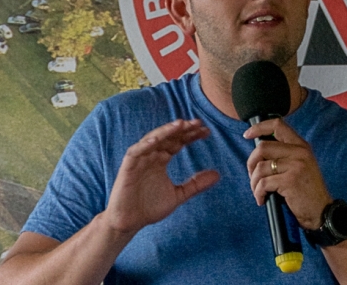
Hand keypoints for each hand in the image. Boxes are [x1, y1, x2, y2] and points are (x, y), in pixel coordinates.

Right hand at [106, 119, 219, 234]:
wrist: (129, 222)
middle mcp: (151, 156)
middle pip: (168, 137)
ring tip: (180, 124)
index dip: (191, 136)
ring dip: (166, 131)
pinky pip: (135, 152)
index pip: (178, 142)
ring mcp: (139, 160)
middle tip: (198, 123)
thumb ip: (196, 184)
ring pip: (153, 139)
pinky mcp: (128, 167)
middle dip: (182, 130)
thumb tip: (218, 174)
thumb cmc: (150, 207)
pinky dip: (145, 144)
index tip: (206, 131)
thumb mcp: (178, 195)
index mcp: (161, 159)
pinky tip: (156, 139)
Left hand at [244, 118, 331, 229]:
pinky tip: (262, 199)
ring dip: (254, 182)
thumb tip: (258, 150)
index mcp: (301, 146)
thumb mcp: (301, 165)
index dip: (259, 128)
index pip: (278, 125)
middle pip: (263, 147)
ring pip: (260, 167)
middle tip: (253, 176)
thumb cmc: (306, 191)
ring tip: (258, 192)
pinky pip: (264, 183)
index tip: (247, 135)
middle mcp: (300, 152)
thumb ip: (285, 154)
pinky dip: (258, 193)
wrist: (321, 211)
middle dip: (251, 163)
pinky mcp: (290, 180)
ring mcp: (296, 165)